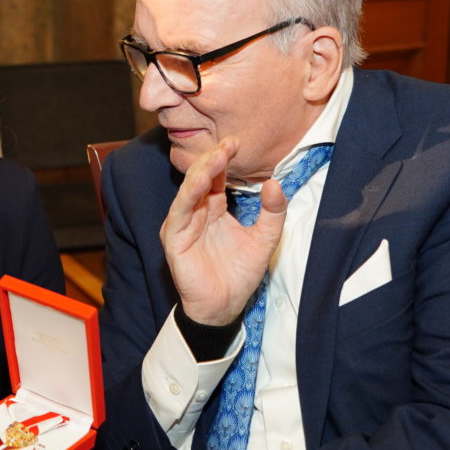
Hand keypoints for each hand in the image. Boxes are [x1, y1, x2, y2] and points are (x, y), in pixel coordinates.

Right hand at [162, 138, 286, 324]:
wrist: (224, 308)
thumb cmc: (239, 275)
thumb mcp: (265, 239)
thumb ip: (273, 212)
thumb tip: (276, 183)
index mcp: (213, 209)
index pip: (216, 177)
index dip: (225, 159)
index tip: (238, 142)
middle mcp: (195, 213)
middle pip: (200, 178)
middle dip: (213, 159)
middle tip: (229, 143)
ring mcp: (182, 225)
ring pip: (188, 191)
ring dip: (201, 172)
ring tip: (216, 157)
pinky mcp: (173, 240)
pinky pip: (179, 213)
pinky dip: (188, 196)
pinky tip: (201, 183)